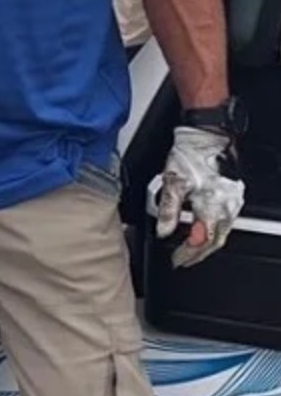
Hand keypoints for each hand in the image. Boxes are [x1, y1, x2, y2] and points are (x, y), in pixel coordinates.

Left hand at [156, 126, 244, 268]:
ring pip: (223, 231)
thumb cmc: (192, 154)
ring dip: (207, 244)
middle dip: (198, 254)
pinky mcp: (233, 193)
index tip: (176, 260)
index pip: (202, 240)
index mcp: (212, 206)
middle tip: (183, 260)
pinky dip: (214, 229)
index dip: (188, 253)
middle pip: (216, 241)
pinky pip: (226, 219)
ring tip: (191, 249)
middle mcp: (227, 206)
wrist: (207, 134)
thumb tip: (163, 231)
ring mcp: (233, 200)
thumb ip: (168, 210)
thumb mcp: (172, 182)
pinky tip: (204, 229)